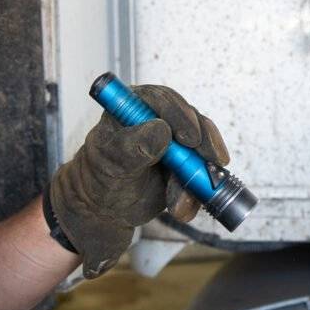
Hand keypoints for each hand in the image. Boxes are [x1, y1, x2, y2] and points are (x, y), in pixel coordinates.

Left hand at [46, 84, 229, 277]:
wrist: (103, 208)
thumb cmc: (99, 177)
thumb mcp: (111, 162)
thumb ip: (134, 146)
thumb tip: (161, 131)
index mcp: (135, 107)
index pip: (163, 101)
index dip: (180, 116)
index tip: (189, 139)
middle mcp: (160, 120)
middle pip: (192, 121)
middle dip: (203, 144)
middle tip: (210, 162)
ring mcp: (177, 143)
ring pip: (201, 151)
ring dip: (197, 177)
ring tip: (178, 204)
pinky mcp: (186, 166)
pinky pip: (201, 176)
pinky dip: (195, 194)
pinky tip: (180, 209)